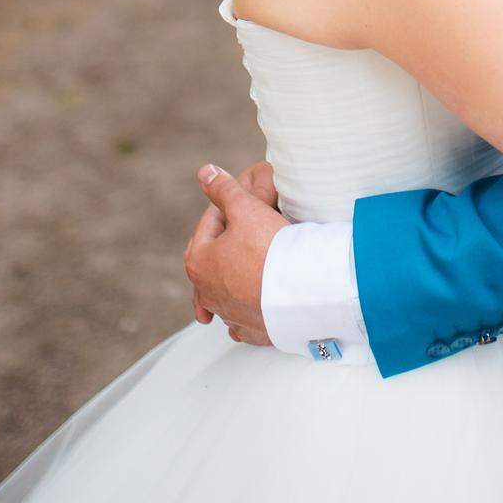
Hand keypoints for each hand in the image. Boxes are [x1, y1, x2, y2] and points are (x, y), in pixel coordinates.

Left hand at [184, 161, 286, 344]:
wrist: (303, 292)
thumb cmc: (271, 248)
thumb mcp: (246, 209)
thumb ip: (224, 190)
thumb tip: (206, 172)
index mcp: (199, 262)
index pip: (209, 224)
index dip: (226, 207)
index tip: (244, 200)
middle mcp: (208, 293)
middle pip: (214, 260)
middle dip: (225, 244)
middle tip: (242, 230)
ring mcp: (230, 315)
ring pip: (226, 292)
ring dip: (234, 278)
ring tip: (252, 263)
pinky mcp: (253, 330)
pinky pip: (245, 319)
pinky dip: (248, 309)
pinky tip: (256, 301)